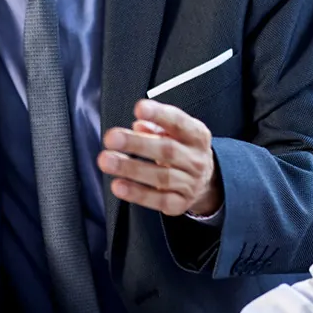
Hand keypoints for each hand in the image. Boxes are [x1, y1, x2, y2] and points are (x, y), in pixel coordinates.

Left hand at [98, 100, 220, 217]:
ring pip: (160, 177)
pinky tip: (119, 186)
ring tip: (107, 161)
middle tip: (112, 138)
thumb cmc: (183, 151)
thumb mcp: (176, 133)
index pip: (179, 123)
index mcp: (196, 136)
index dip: (159, 115)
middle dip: (136, 143)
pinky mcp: (180, 204)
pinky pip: (158, 200)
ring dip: (130, 168)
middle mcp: (196, 159)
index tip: (139, 108)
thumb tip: (139, 124)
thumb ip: (156, 126)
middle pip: (167, 151)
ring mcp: (190, 183)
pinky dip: (137, 193)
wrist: (204, 182)